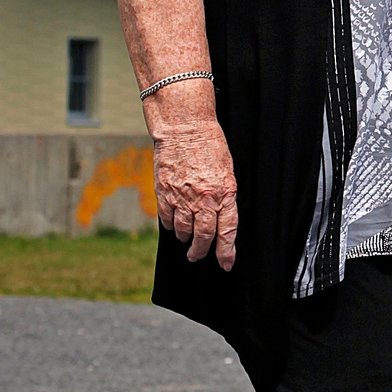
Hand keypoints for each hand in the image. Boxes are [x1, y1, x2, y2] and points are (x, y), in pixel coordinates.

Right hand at [151, 121, 237, 269]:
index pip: (227, 230)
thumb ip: (224, 195)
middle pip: (203, 235)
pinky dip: (170, 225)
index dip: (226, 251)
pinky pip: (166, 218)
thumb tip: (221, 217)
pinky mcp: (164, 192)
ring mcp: (182, 197)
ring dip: (185, 238)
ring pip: (183, 230)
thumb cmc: (210, 145)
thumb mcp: (227, 170)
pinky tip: (173, 225)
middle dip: (201, 251)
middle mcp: (204, 198)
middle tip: (198, 256)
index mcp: (225, 192)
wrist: (185, 128)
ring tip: (187, 239)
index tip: (226, 263)